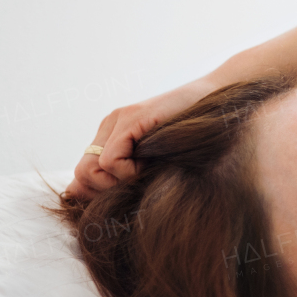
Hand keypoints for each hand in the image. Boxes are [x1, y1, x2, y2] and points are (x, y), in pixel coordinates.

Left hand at [64, 77, 219, 199]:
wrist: (221, 101)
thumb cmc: (195, 136)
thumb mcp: (156, 161)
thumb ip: (123, 175)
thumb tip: (76, 194)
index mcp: (112, 135)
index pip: (83, 173)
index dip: (100, 191)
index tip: (131, 187)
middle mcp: (110, 125)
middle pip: (83, 173)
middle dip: (106, 189)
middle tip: (138, 181)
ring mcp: (118, 119)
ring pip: (91, 168)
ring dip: (119, 180)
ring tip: (146, 169)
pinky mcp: (131, 119)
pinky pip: (110, 160)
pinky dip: (128, 172)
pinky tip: (150, 163)